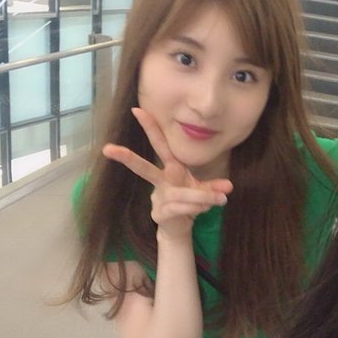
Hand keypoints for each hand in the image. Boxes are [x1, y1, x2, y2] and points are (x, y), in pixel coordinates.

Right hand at [102, 107, 232, 240]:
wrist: (181, 228)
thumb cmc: (189, 202)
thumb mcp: (204, 191)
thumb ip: (214, 187)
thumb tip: (228, 186)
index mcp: (171, 169)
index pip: (160, 145)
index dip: (150, 128)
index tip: (137, 110)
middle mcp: (161, 181)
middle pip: (143, 168)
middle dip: (128, 158)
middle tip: (108, 148)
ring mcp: (157, 198)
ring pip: (178, 194)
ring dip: (201, 196)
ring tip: (220, 200)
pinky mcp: (158, 214)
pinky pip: (179, 208)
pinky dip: (196, 208)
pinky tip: (204, 209)